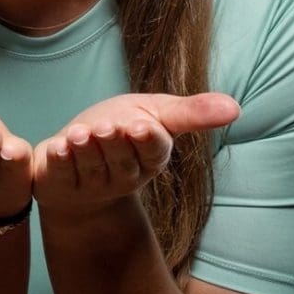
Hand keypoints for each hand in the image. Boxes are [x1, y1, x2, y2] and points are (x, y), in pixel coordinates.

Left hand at [33, 92, 239, 215]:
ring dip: (85, 152)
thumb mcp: (156, 113)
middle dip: (113, 144)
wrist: (80, 159)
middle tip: (107, 127)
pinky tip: (58, 146)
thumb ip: (191, 112)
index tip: (141, 125)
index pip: (153, 151)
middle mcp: (122, 176)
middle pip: (121, 161)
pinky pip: (60, 175)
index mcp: (149, 157)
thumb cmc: (121, 131)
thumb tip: (236, 107)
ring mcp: (91, 185)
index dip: (147, 140)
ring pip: (91, 170)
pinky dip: (59, 161)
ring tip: (79, 134)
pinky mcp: (60, 186)